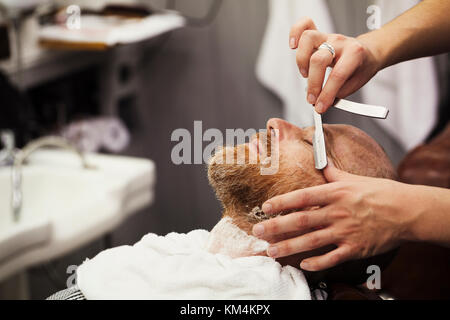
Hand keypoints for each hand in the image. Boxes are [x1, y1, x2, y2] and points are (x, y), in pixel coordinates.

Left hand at [252, 165, 418, 271]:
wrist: (407, 210)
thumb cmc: (381, 192)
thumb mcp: (354, 178)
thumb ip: (333, 173)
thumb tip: (321, 162)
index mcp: (335, 193)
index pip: (302, 197)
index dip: (281, 202)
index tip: (265, 207)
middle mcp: (337, 212)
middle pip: (301, 220)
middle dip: (276, 226)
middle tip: (258, 231)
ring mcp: (345, 232)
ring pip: (311, 241)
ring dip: (288, 247)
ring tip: (271, 251)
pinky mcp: (355, 248)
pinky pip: (332, 258)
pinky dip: (317, 262)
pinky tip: (303, 264)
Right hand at [289, 17, 382, 112]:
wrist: (367, 52)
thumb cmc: (361, 68)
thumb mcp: (356, 84)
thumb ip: (337, 93)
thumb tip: (320, 102)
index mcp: (354, 54)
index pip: (337, 75)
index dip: (326, 94)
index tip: (320, 107)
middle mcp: (339, 42)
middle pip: (319, 59)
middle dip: (313, 83)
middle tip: (313, 98)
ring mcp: (327, 36)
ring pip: (308, 39)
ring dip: (302, 61)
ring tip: (305, 75)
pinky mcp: (318, 35)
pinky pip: (304, 25)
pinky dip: (295, 34)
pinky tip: (293, 47)